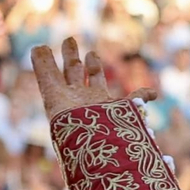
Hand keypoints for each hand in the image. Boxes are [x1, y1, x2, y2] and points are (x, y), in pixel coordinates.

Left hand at [30, 37, 155, 119]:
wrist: (97, 149)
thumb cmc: (73, 123)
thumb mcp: (52, 91)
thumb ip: (44, 68)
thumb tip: (37, 47)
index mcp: (64, 97)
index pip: (57, 74)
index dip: (53, 59)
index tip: (48, 45)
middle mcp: (81, 99)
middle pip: (74, 73)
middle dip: (71, 57)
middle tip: (68, 40)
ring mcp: (100, 105)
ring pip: (97, 80)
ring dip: (94, 66)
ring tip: (91, 54)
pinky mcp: (122, 111)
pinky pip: (135, 102)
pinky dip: (145, 96)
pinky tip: (153, 94)